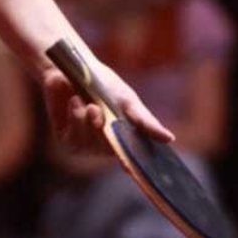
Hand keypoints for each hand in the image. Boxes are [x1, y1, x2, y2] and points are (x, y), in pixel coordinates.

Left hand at [41, 59, 175, 157]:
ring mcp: (86, 145)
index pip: (133, 160)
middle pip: (110, 150)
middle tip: (98, 110)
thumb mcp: (128, 101)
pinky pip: (74, 137)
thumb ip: (146, 122)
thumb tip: (170, 139)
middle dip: (104, 129)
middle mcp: (105, 146)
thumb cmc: (105, 85)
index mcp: (124, 139)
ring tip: (88, 103)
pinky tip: (74, 102)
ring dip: (89, 120)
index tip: (132, 169)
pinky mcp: (67, 140)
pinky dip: (75, 117)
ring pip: (91, 143)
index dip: (134, 166)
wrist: (74, 68)